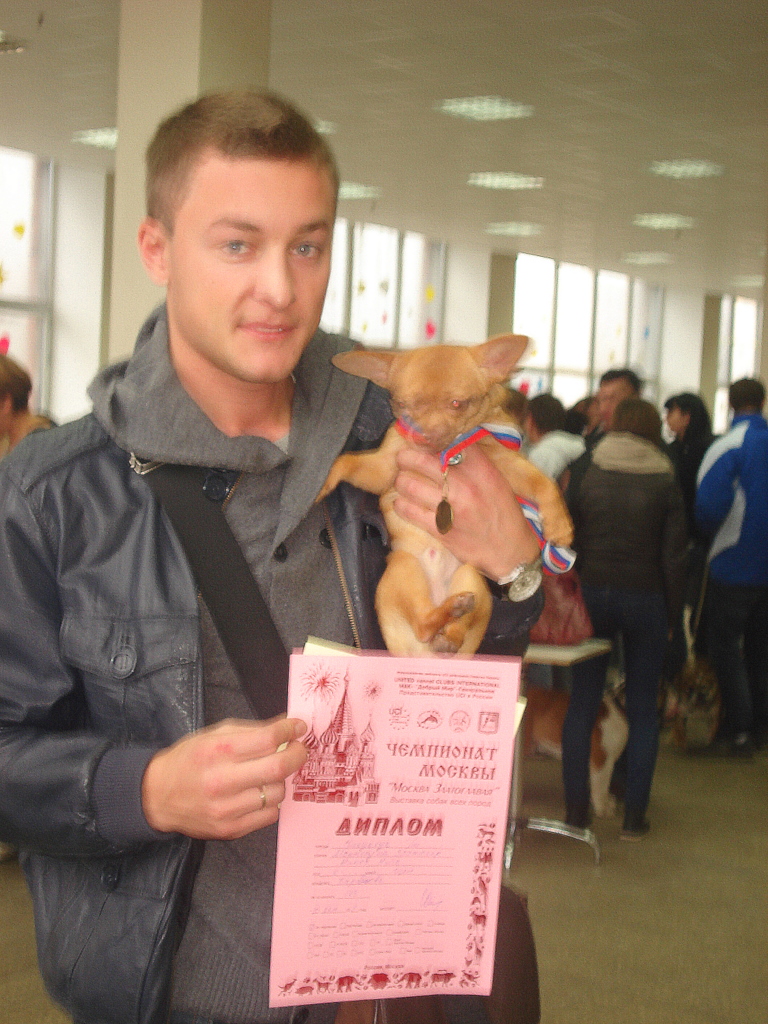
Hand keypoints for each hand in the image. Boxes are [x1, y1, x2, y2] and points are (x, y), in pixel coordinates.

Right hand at [141, 717, 307, 839]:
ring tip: (268, 774)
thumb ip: (252, 730)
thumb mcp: (215, 734)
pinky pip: (269, 815)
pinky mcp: (230, 829)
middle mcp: (222, 781)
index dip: (291, 730)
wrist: (157, 795)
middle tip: (300, 749)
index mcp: (218, 750)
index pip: (269, 739)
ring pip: (277, 793)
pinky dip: (271, 802)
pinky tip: (258, 793)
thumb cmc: (189, 760)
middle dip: (298, 754)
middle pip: (279, 767)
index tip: (299, 727)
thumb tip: (288, 725)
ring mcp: (227, 809)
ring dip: (280, 780)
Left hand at [392, 444, 539, 580]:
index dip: (429, 439)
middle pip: (423, 460)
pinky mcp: (440, 529)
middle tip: (402, 459)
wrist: (510, 551)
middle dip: (406, 457)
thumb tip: (445, 444)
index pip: (448, 443)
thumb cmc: (503, 513)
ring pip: (410, 485)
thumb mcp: (496, 481)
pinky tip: (402, 503)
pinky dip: (401, 505)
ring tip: (402, 481)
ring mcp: (451, 508)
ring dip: (401, 481)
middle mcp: (465, 486)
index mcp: (482, 470)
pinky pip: (409, 511)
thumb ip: (473, 463)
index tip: (420, 440)